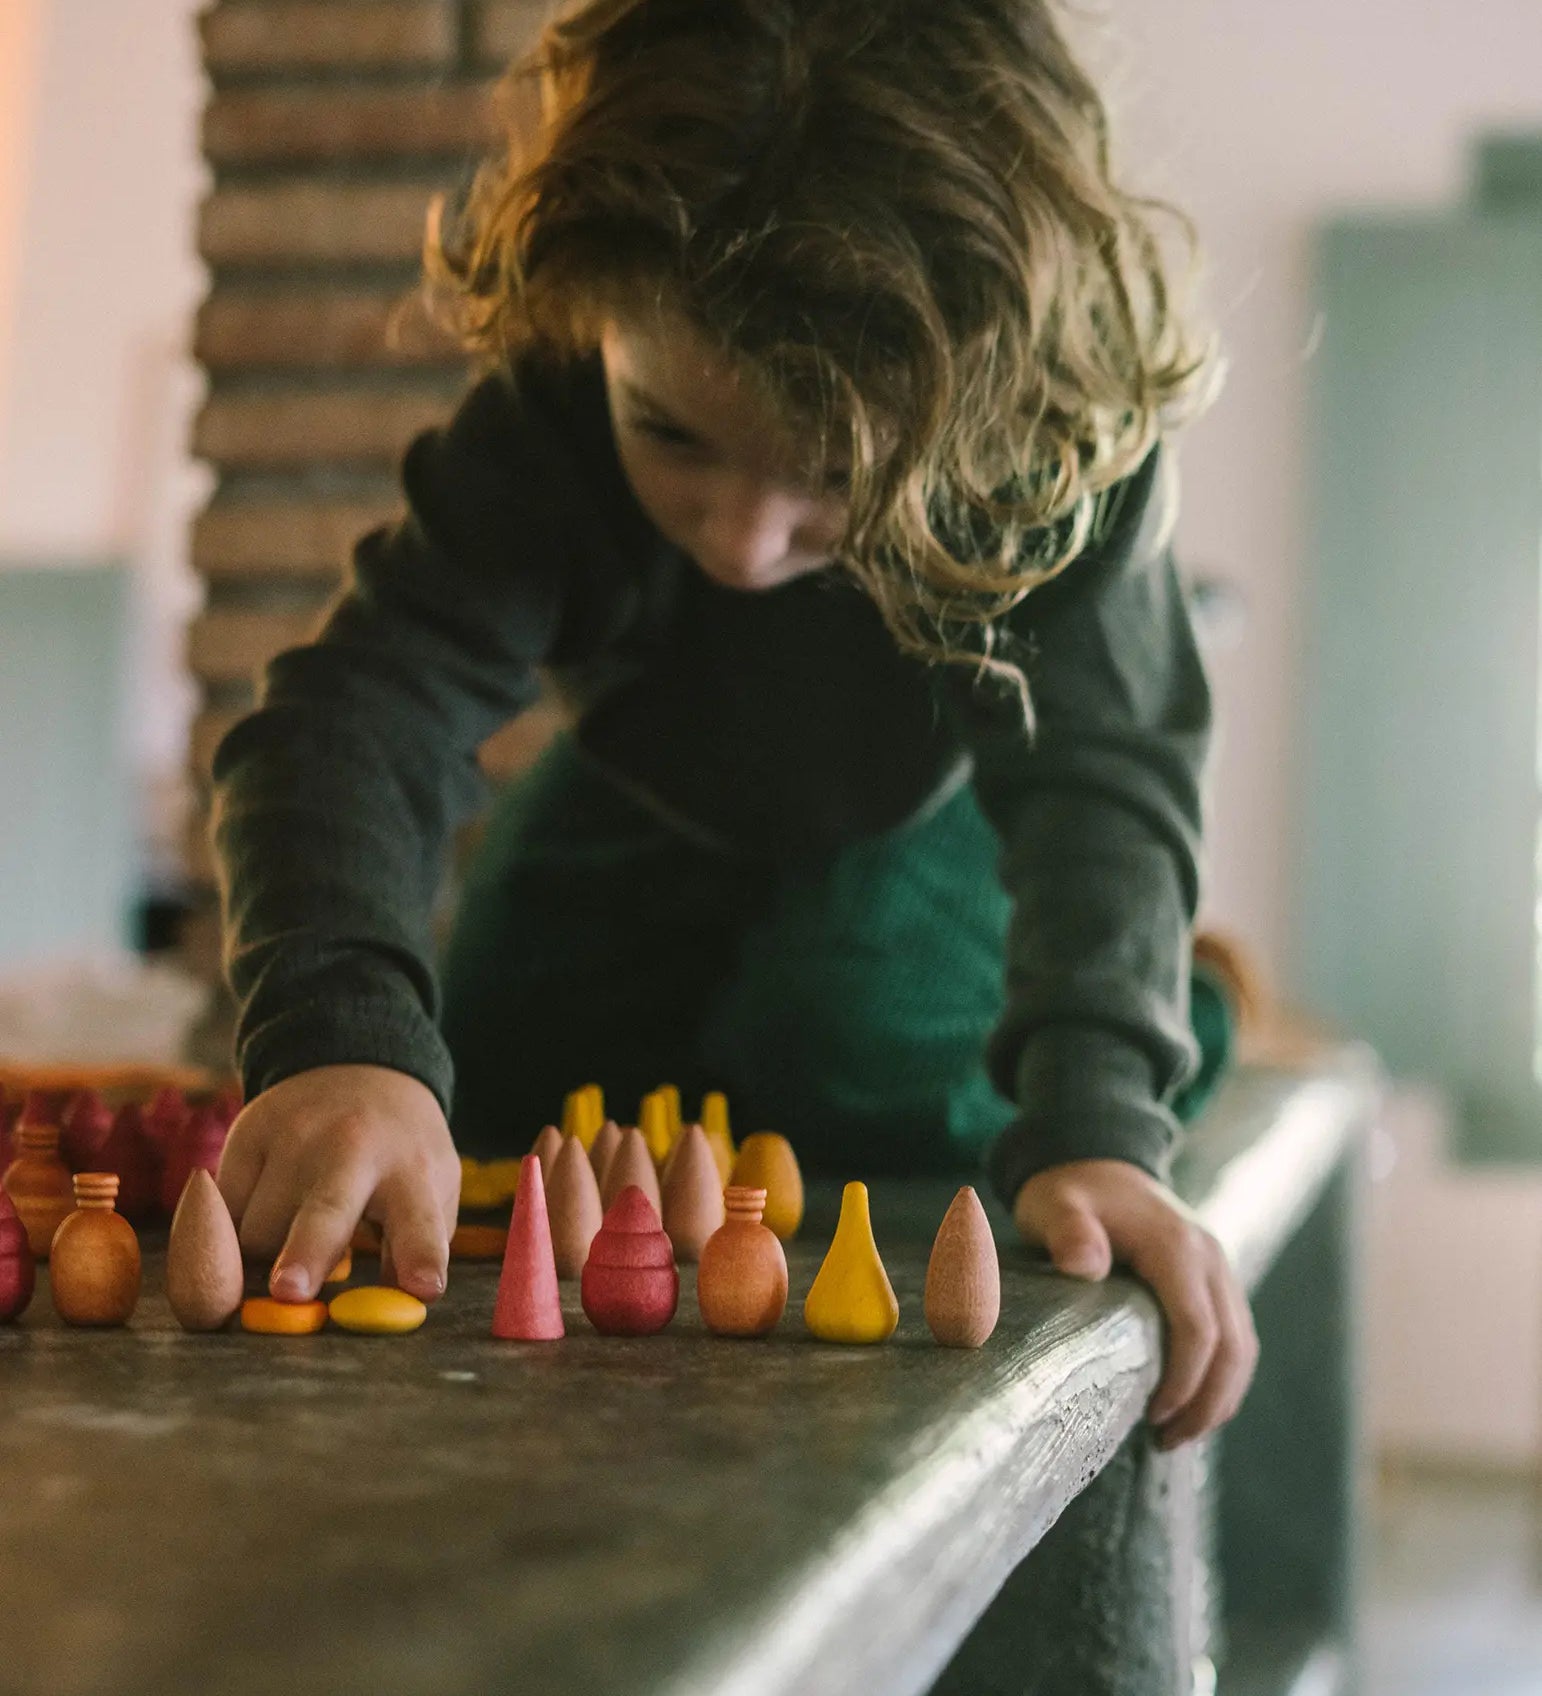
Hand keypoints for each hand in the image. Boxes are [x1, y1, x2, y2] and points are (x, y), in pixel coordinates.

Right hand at [217, 1065, 460, 1306]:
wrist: (360, 1066)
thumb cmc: (400, 1154)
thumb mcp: (430, 1189)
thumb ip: (411, 1250)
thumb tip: (378, 1314)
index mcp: (411, 1171)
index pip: (420, 1220)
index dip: (421, 1256)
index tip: (425, 1288)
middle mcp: (353, 1149)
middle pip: (326, 1211)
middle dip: (307, 1252)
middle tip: (289, 1292)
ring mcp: (295, 1136)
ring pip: (257, 1231)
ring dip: (266, 1254)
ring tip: (293, 1232)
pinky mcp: (248, 1131)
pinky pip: (221, 1209)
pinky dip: (231, 1229)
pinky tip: (262, 1210)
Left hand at [1012, 1159, 1258, 1448]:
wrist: (1095, 1158)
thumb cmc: (1069, 1190)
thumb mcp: (1053, 1204)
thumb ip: (1067, 1231)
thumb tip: (1084, 1266)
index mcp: (1176, 1246)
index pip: (1198, 1327)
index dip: (1184, 1380)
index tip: (1153, 1417)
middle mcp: (1210, 1258)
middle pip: (1233, 1346)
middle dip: (1208, 1403)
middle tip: (1167, 1442)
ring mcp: (1218, 1269)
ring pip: (1242, 1345)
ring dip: (1220, 1396)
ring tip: (1177, 1436)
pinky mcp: (1214, 1280)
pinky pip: (1234, 1336)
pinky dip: (1222, 1376)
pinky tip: (1191, 1405)